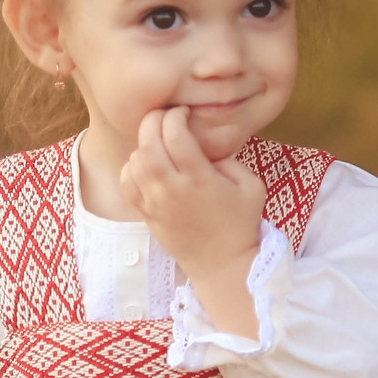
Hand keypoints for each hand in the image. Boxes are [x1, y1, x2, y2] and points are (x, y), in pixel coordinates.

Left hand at [119, 107, 265, 337]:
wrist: (223, 265)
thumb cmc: (240, 223)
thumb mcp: (251, 186)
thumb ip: (230, 159)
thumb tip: (205, 146)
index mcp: (199, 179)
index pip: (176, 135)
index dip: (176, 116)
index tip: (184, 113)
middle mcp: (172, 189)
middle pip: (148, 143)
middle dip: (153, 120)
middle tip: (164, 115)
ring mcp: (155, 203)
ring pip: (134, 160)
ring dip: (143, 143)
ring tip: (158, 140)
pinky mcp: (145, 214)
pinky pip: (127, 182)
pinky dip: (132, 166)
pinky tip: (146, 163)